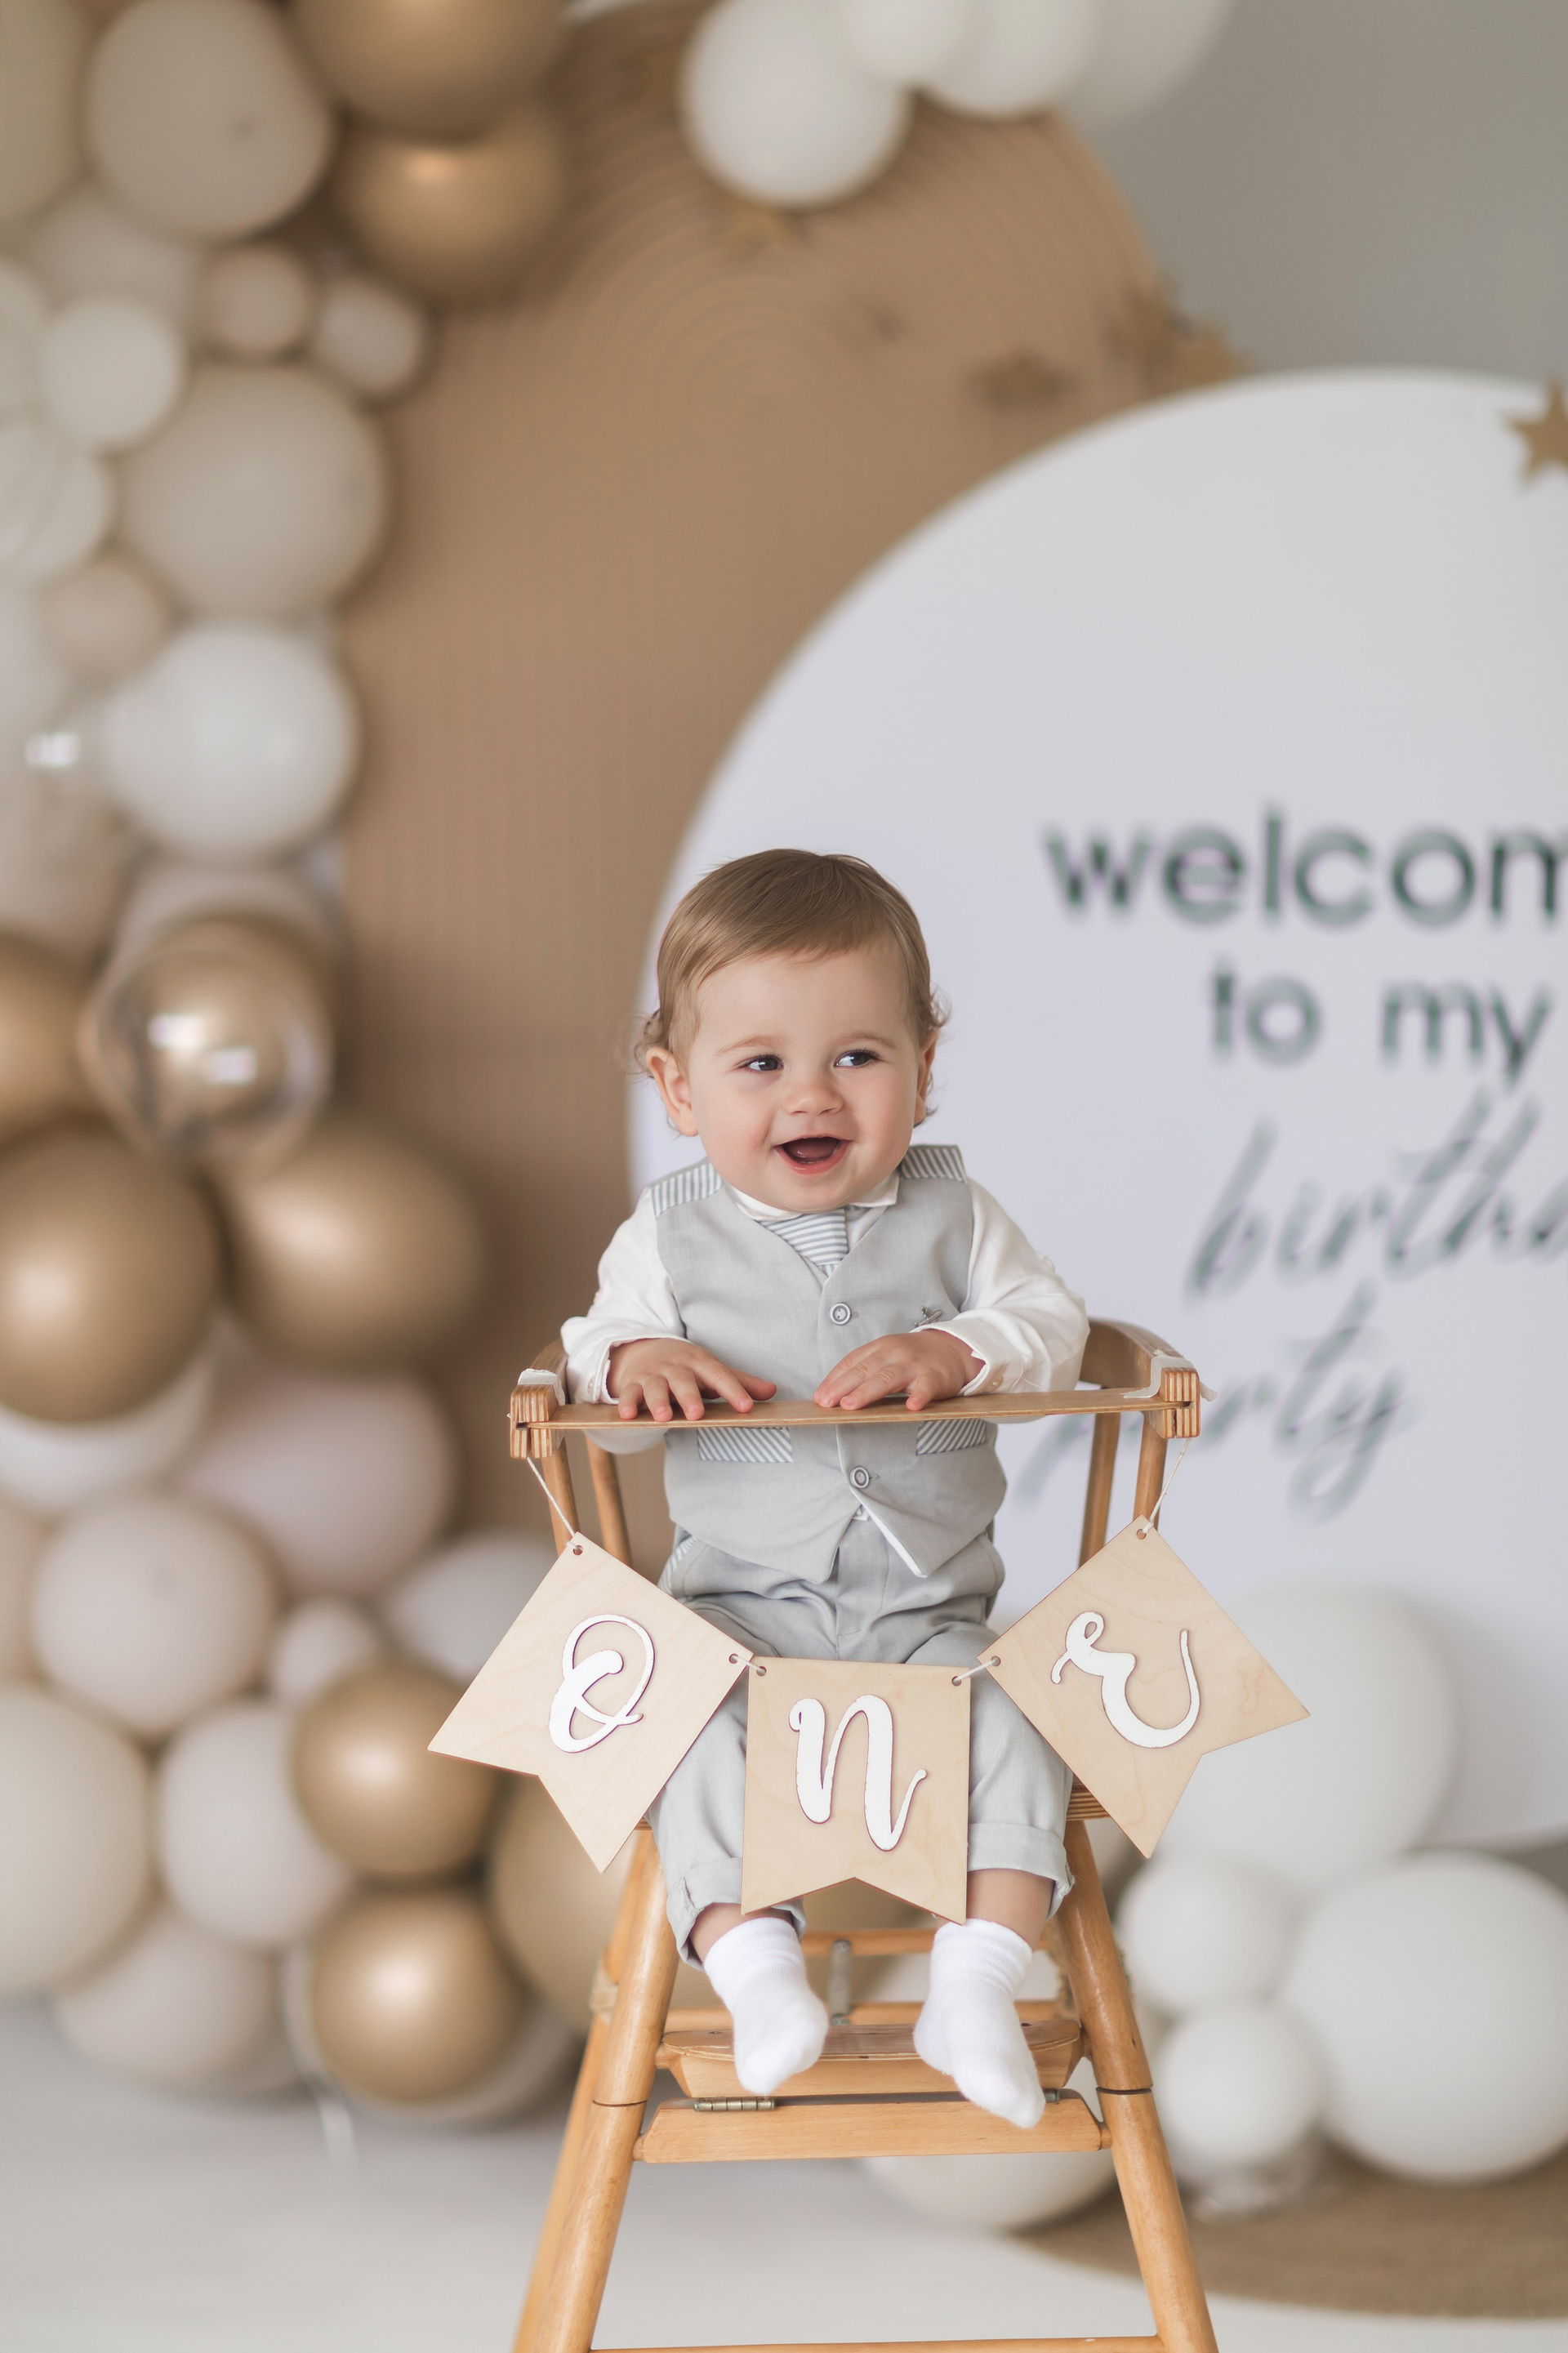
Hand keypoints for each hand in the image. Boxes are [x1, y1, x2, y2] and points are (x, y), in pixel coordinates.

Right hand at [607, 1339, 775, 1423]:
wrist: (643, 1350)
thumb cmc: (685, 1367)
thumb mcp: (711, 1370)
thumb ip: (739, 1382)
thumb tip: (773, 1391)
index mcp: (700, 1363)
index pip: (720, 1376)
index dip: (735, 1391)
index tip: (747, 1407)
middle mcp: (676, 1368)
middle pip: (684, 1382)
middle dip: (690, 1397)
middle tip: (697, 1414)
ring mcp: (653, 1376)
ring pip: (655, 1388)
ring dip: (658, 1402)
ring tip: (664, 1417)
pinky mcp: (632, 1385)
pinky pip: (629, 1394)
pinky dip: (627, 1404)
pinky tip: (628, 1416)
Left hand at [814, 1329, 981, 1412]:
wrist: (951, 1349)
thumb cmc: (911, 1358)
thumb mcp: (886, 1356)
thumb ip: (863, 1371)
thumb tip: (832, 1394)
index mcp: (879, 1348)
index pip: (852, 1362)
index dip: (834, 1379)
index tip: (819, 1396)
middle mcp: (894, 1353)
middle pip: (865, 1370)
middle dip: (843, 1386)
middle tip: (827, 1402)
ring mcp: (914, 1364)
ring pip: (888, 1378)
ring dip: (868, 1391)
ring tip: (851, 1405)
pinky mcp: (935, 1377)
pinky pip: (926, 1387)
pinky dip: (919, 1396)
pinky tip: (911, 1407)